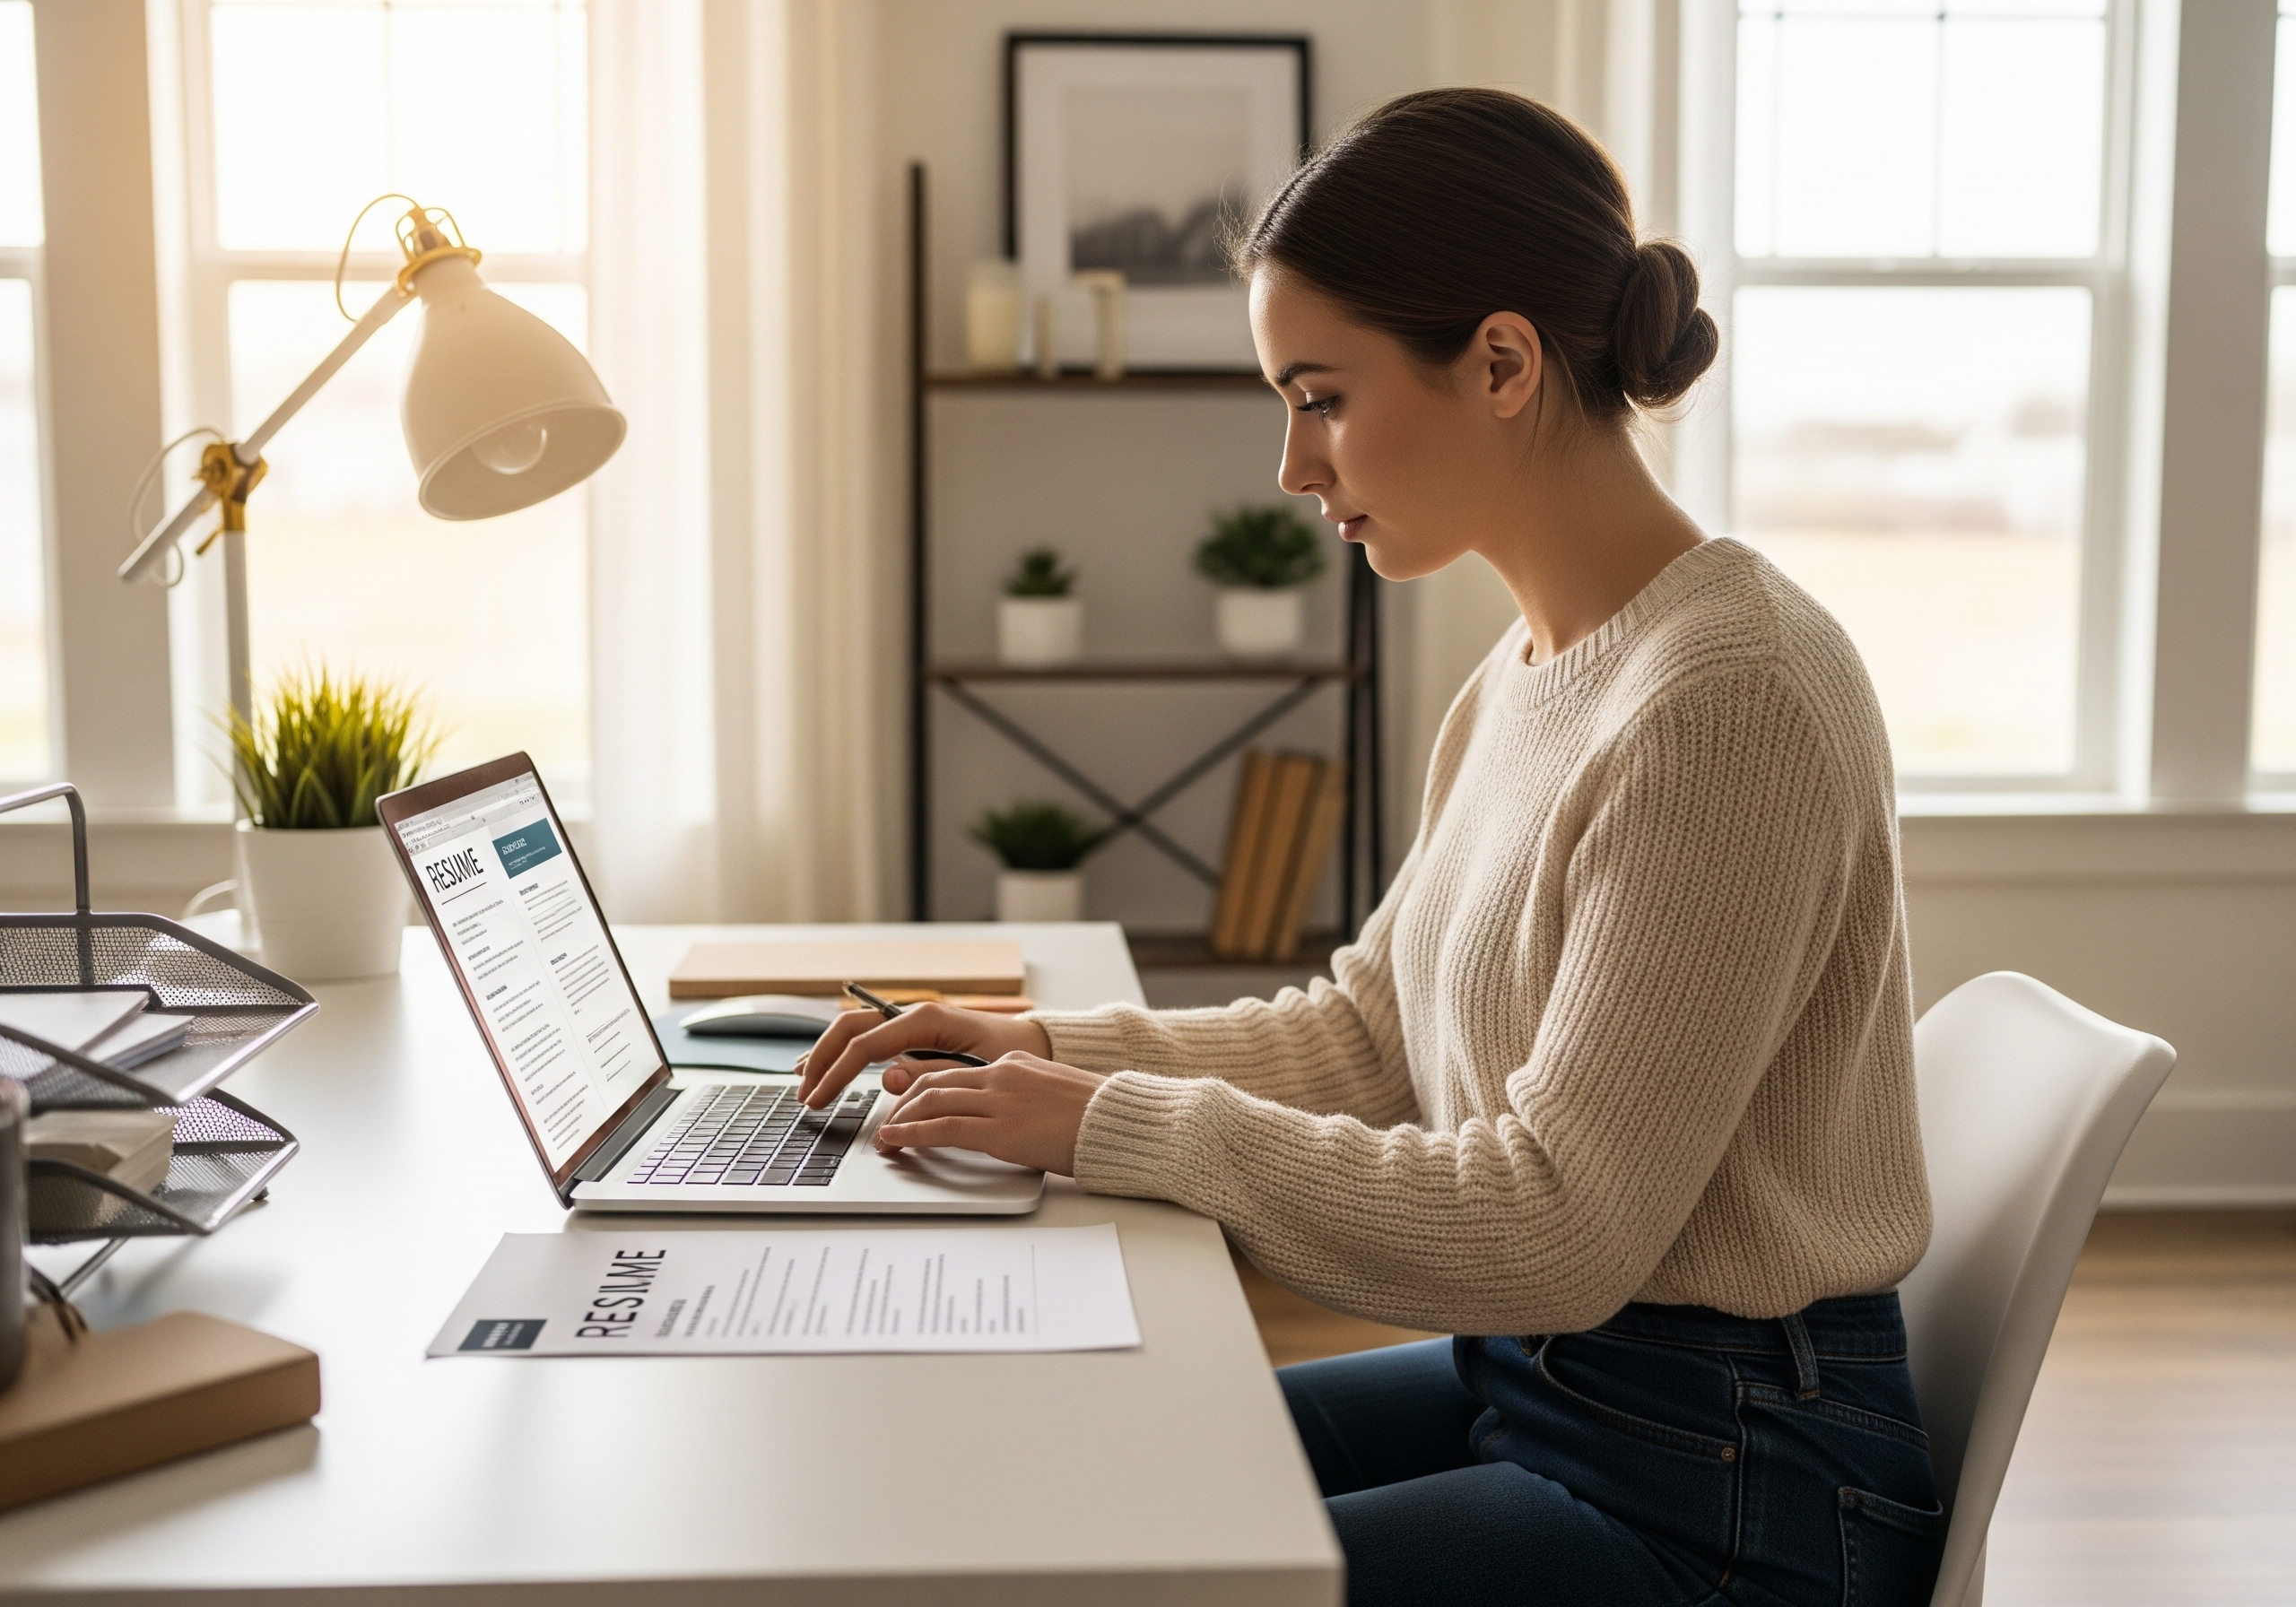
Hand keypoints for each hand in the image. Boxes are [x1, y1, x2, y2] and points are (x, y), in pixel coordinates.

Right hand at [794, 1002, 1051, 1107]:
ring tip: (801, 1077)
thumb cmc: (1010, 1056)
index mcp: (926, 1019)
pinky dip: (842, 1052)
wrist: (1032, 1045)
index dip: (836, 1073)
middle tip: (803, 1092)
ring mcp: (910, 1023)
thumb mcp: (977, 1070)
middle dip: (821, 1059)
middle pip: (849, 1028)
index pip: (865, 1045)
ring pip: (853, 1028)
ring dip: (825, 1052)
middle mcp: (913, 1015)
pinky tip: (824, 1066)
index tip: (818, 1098)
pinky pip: (867, 1037)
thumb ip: (931, 1074)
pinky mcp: (911, 1035)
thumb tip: (887, 1078)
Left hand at [872, 1053, 1106, 1175]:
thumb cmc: (1100, 1117)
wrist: (1122, 1123)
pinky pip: (943, 1127)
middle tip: (888, 1124)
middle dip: (904, 1105)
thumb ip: (1027, 1098)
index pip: (956, 1071)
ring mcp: (1000, 1100)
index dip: (924, 1089)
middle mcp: (1003, 1074)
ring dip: (901, 1121)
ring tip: (885, 1138)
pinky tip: (895, 1142)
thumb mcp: (1057, 1095)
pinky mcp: (1000, 1130)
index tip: (907, 1104)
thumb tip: (1010, 1116)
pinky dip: (912, 1134)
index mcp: (1017, 1063)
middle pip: (935, 1082)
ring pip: (932, 1101)